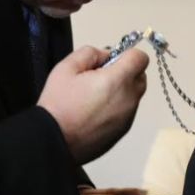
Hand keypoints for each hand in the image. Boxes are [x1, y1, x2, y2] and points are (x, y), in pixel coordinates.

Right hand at [38, 45, 148, 163]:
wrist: (54, 141)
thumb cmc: (59, 103)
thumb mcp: (67, 67)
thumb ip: (91, 53)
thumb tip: (107, 55)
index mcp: (118, 80)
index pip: (141, 58)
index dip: (127, 54)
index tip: (109, 61)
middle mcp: (129, 99)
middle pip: (140, 77)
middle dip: (126, 72)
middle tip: (100, 77)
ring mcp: (128, 117)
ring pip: (134, 95)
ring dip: (122, 90)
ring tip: (95, 97)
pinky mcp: (123, 131)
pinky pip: (126, 111)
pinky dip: (117, 107)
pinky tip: (94, 113)